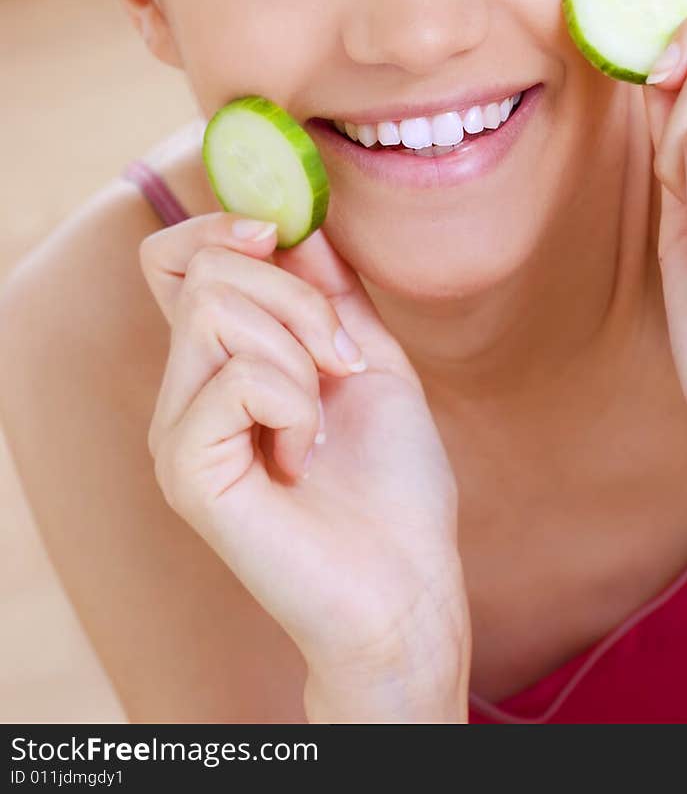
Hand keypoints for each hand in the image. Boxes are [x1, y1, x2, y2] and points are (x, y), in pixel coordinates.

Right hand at [139, 215, 470, 684]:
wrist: (407, 580)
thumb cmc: (392, 480)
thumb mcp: (367, 356)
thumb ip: (326, 288)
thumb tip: (297, 216)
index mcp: (220, 363)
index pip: (171, 262)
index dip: (215, 228)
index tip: (275, 233)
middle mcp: (184, 392)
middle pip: (206, 272)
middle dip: (297, 298)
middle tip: (338, 363)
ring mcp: (177, 431)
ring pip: (215, 309)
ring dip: (301, 351)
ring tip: (322, 419)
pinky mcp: (185, 469)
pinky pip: (236, 377)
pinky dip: (295, 402)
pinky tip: (304, 456)